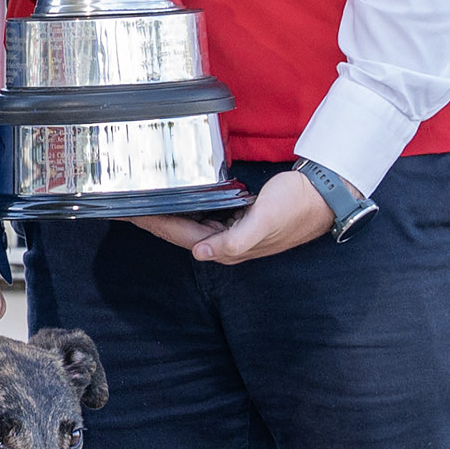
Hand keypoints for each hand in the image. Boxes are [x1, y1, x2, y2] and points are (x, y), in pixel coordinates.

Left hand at [131, 168, 334, 264]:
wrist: (325, 195)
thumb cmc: (296, 206)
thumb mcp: (265, 222)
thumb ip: (234, 241)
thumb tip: (201, 253)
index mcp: (229, 247)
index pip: (180, 236)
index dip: (152, 225)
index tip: (128, 213)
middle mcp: (226, 242)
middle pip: (179, 232)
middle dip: (152, 220)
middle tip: (124, 204)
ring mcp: (233, 230)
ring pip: (190, 223)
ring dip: (167, 213)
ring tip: (142, 200)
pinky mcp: (240, 217)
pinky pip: (206, 214)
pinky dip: (188, 207)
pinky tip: (175, 197)